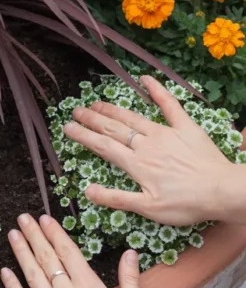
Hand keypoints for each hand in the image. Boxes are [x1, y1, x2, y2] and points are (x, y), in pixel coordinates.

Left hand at [1, 213, 143, 287]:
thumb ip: (130, 277)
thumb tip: (130, 253)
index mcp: (88, 286)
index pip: (67, 252)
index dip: (54, 233)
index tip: (44, 219)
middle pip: (47, 258)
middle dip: (34, 235)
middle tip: (23, 218)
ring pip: (32, 275)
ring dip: (22, 253)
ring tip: (13, 234)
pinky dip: (13, 286)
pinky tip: (4, 272)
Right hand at [62, 74, 239, 225]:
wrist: (220, 191)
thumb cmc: (186, 204)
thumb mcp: (148, 209)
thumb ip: (116, 198)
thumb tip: (87, 191)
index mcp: (136, 164)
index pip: (103, 147)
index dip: (83, 136)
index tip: (67, 127)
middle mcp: (146, 144)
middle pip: (113, 129)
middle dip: (92, 119)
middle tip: (76, 110)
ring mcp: (165, 133)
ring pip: (132, 118)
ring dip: (112, 110)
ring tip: (96, 102)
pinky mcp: (184, 127)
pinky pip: (169, 104)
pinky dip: (157, 90)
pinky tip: (145, 78)